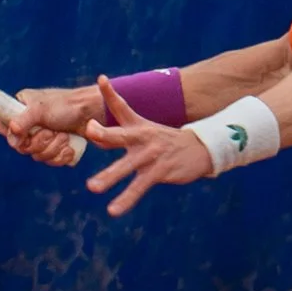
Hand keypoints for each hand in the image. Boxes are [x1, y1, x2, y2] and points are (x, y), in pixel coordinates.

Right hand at [0, 84, 99, 167]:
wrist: (93, 113)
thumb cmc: (66, 105)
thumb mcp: (41, 109)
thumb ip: (23, 120)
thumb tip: (11, 132)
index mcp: (19, 109)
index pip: (3, 128)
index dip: (14, 137)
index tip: (26, 135)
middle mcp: (28, 124)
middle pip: (21, 147)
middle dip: (39, 143)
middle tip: (52, 132)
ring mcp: (42, 136)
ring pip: (37, 156)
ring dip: (53, 149)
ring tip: (64, 136)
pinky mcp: (55, 147)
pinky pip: (51, 161)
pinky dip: (61, 157)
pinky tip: (69, 148)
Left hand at [83, 76, 212, 215]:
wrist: (201, 150)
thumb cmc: (166, 142)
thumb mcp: (145, 131)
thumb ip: (117, 132)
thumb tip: (93, 135)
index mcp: (138, 126)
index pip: (122, 107)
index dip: (111, 93)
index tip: (101, 80)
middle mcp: (142, 138)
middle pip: (120, 135)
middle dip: (104, 133)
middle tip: (90, 131)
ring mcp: (150, 155)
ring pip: (126, 167)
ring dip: (109, 176)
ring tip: (92, 187)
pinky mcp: (159, 171)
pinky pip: (138, 188)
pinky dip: (126, 199)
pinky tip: (113, 210)